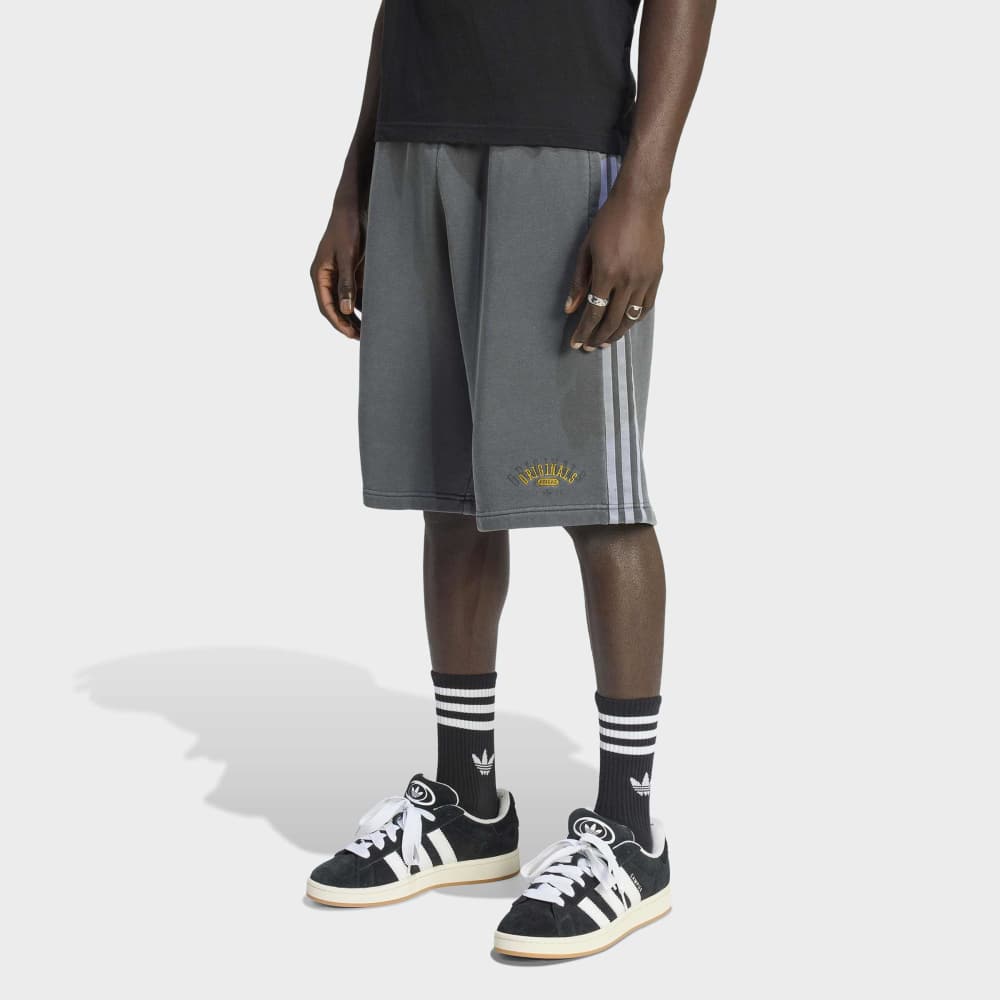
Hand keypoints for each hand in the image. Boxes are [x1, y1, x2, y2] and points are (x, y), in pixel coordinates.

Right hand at [310, 190, 364, 339]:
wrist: (354, 206)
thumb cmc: (348, 228)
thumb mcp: (347, 256)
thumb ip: (346, 283)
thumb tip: (344, 309)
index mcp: (320, 274)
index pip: (326, 306)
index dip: (339, 323)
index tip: (352, 335)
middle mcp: (326, 277)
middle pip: (334, 308)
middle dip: (346, 324)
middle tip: (363, 339)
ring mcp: (338, 275)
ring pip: (344, 303)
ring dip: (354, 317)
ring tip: (369, 331)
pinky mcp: (350, 272)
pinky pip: (354, 293)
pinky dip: (362, 305)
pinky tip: (374, 314)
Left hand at [565, 190, 663, 351]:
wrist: (640, 202)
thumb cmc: (609, 221)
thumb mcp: (586, 250)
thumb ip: (579, 282)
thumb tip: (570, 309)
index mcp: (607, 274)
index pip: (594, 313)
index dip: (584, 332)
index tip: (576, 343)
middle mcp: (628, 281)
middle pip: (612, 321)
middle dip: (598, 337)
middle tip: (589, 347)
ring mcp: (644, 279)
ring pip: (631, 318)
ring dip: (617, 333)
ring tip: (605, 341)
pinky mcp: (656, 276)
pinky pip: (646, 307)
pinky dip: (635, 319)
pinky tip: (626, 324)